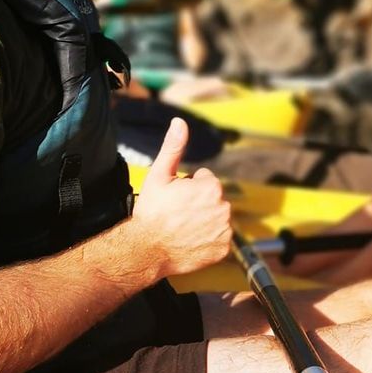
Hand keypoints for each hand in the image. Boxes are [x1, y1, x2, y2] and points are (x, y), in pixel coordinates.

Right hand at [131, 119, 232, 276]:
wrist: (146, 250)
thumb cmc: (151, 213)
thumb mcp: (159, 175)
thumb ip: (174, 147)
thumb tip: (179, 122)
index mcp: (211, 187)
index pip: (205, 180)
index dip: (188, 188)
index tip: (175, 199)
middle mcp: (224, 207)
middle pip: (213, 198)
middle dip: (199, 203)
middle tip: (178, 214)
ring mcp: (225, 230)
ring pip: (217, 217)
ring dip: (205, 220)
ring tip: (183, 228)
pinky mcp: (224, 248)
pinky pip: (220, 238)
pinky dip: (210, 240)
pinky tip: (192, 241)